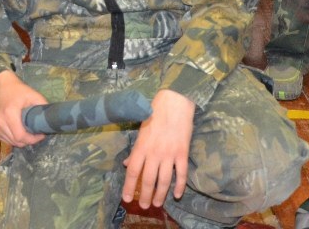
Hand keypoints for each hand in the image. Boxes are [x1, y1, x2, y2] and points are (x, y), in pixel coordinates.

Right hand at [0, 70, 48, 147]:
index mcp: (9, 114)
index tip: (41, 134)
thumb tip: (50, 118)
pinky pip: (6, 140)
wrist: (0, 86)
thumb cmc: (17, 90)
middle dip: (29, 140)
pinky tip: (19, 131)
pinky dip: (14, 139)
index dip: (33, 139)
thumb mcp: (32, 94)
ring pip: (11, 142)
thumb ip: (42, 105)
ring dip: (22, 141)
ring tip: (29, 132)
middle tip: (37, 134)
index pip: (21, 136)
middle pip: (16, 141)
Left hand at [123, 89, 194, 207]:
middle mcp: (154, 153)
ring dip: (160, 194)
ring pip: (164, 180)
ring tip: (157, 203)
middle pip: (148, 180)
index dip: (128, 187)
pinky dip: (180, 186)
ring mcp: (169, 154)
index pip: (132, 172)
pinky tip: (177, 194)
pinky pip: (181, 174)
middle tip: (144, 206)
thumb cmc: (155, 113)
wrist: (174, 102)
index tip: (126, 199)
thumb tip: (127, 164)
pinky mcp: (182, 153)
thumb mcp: (141, 130)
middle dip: (145, 196)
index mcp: (141, 147)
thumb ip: (135, 150)